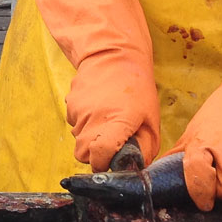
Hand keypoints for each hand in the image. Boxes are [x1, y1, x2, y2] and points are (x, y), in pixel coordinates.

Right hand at [34, 0, 159, 169]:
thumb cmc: (138, 89)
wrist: (114, 54)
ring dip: (90, 138)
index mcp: (116, 123)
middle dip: (95, 155)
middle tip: (110, 145)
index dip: (104, 166)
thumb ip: (143, 148)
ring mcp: (78, 110)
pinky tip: (97, 109)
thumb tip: (133, 166)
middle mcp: (93, 118)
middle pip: (83, 154)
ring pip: (77, 139)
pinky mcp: (70, 102)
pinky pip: (74, 122)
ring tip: (106, 122)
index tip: (111, 164)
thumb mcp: (150, 120)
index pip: (99, 157)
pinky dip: (84, 123)